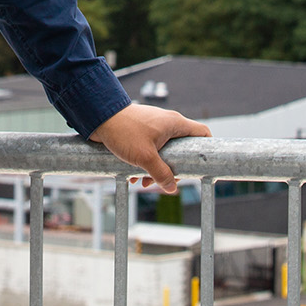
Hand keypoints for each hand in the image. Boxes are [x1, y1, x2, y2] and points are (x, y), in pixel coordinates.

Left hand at [89, 103, 210, 193]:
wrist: (98, 117)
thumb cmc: (123, 132)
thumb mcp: (145, 157)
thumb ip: (161, 174)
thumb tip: (172, 188)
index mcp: (174, 124)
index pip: (202, 133)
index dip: (207, 149)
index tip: (204, 167)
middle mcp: (167, 124)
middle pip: (181, 149)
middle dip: (174, 168)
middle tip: (167, 181)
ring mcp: (153, 127)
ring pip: (164, 152)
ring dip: (157, 169)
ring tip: (144, 182)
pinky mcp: (140, 132)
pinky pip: (149, 150)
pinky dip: (144, 164)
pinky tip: (132, 176)